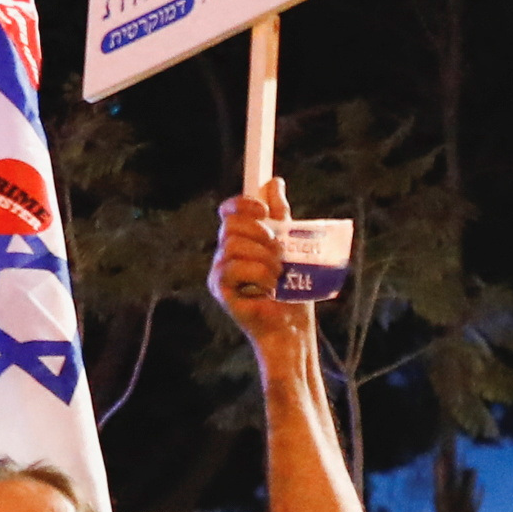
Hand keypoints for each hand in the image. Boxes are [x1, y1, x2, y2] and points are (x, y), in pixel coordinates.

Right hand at [209, 180, 315, 360]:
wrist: (292, 328)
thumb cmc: (293, 292)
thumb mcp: (291, 246)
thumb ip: (280, 216)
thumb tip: (274, 183)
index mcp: (241, 241)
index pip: (230, 210)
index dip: (244, 204)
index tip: (264, 211)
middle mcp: (225, 253)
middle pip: (231, 224)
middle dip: (260, 233)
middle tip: (279, 252)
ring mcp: (219, 271)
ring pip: (234, 245)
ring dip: (264, 258)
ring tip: (278, 275)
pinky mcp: (219, 289)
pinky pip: (234, 268)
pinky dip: (258, 275)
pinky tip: (269, 288)